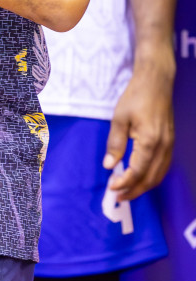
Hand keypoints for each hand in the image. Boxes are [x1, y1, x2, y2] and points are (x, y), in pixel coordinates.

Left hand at [105, 48, 175, 201]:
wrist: (156, 83)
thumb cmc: (135, 98)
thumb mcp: (119, 119)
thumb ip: (115, 144)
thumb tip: (109, 166)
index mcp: (150, 142)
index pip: (138, 171)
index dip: (125, 183)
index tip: (111, 188)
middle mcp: (164, 147)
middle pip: (151, 178)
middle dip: (135, 190)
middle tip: (118, 197)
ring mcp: (170, 146)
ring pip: (159, 174)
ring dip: (144, 186)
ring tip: (127, 191)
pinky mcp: (170, 143)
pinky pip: (163, 167)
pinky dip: (152, 176)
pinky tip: (140, 177)